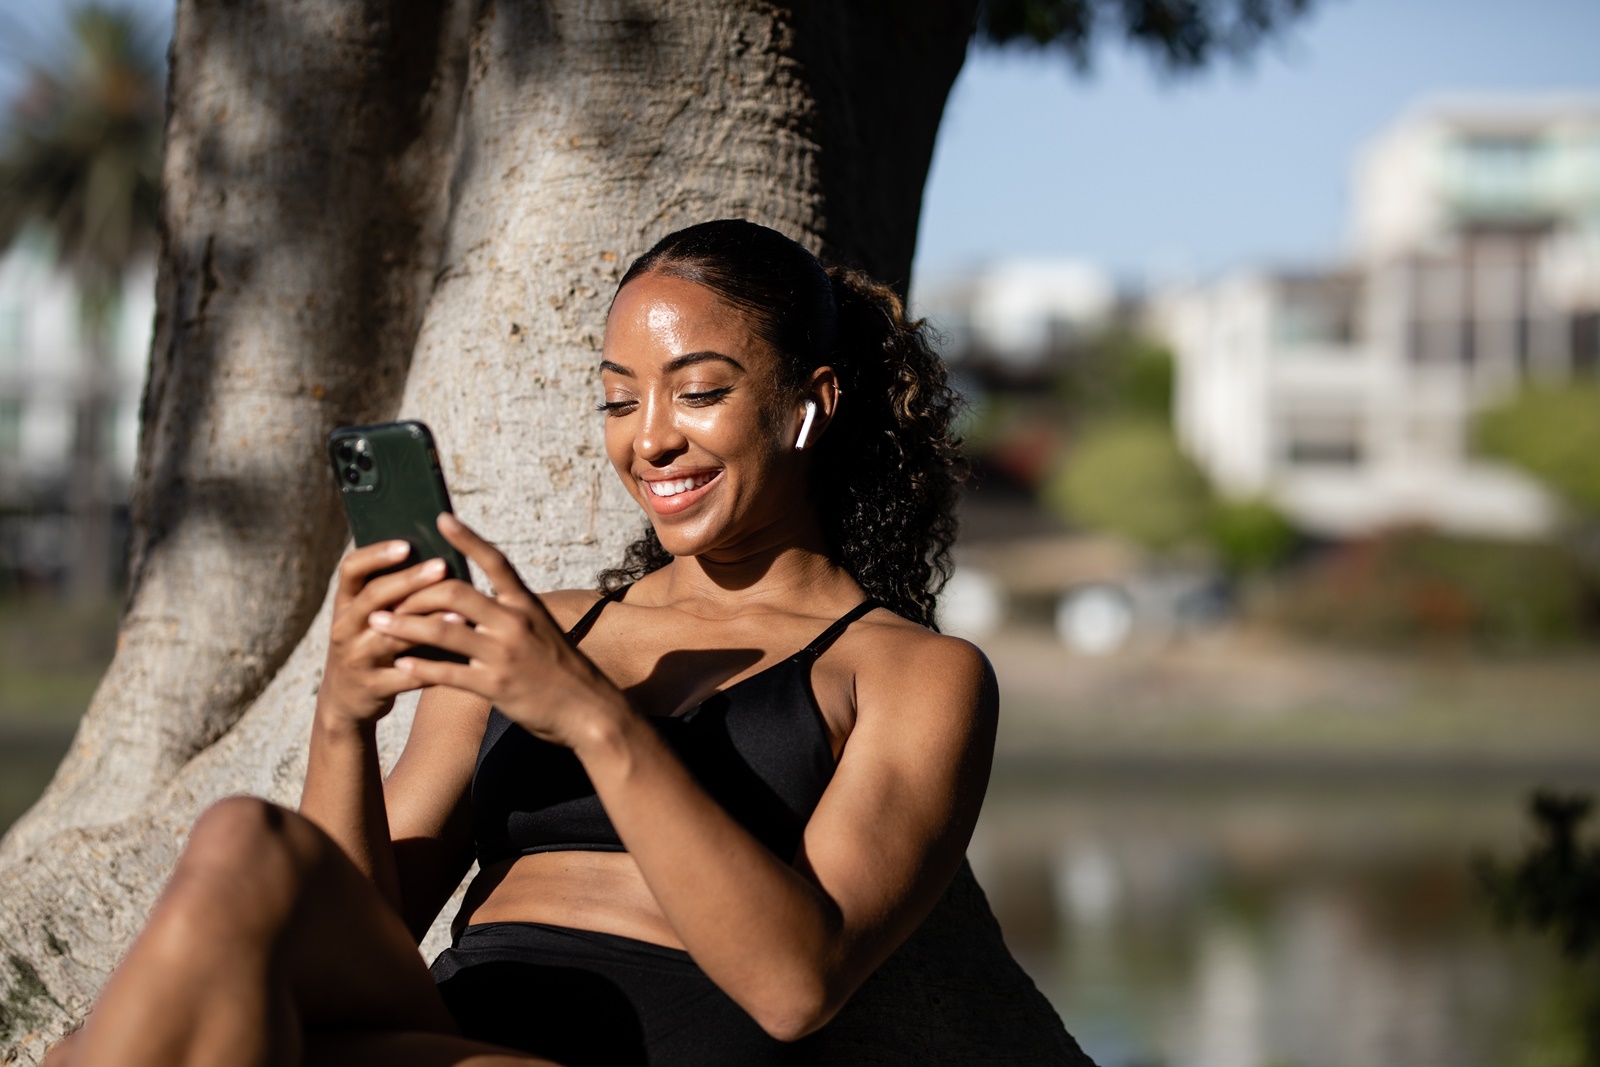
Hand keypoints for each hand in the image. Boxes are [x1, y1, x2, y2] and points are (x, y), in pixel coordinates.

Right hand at [317, 540, 450, 727]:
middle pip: (374, 598)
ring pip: (390, 638)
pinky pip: (406, 676)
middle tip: (441, 566)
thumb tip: (441, 561)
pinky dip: (432, 667)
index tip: (406, 544)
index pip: (351, 569)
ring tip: (459, 612)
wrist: (345, 702)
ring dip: (424, 624)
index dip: (376, 554)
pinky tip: (458, 657)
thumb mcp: (368, 618)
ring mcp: (356, 659)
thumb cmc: (370, 646)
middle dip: (409, 581)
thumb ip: (394, 595)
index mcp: (345, 604)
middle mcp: (344, 628)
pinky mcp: (372, 688)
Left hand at [367, 514, 630, 746]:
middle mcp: (514, 622)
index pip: (494, 561)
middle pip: (455, 591)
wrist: (588, 711)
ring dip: (403, 626)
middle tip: (386, 594)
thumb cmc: (561, 670)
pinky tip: (400, 666)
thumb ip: (509, 613)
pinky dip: (420, 668)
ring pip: (442, 630)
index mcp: (526, 604)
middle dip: (414, 591)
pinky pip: (448, 673)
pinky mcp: (495, 686)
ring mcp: (504, 654)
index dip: (467, 538)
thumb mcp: (542, 631)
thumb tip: (471, 600)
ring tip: (376, 623)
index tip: (441, 518)